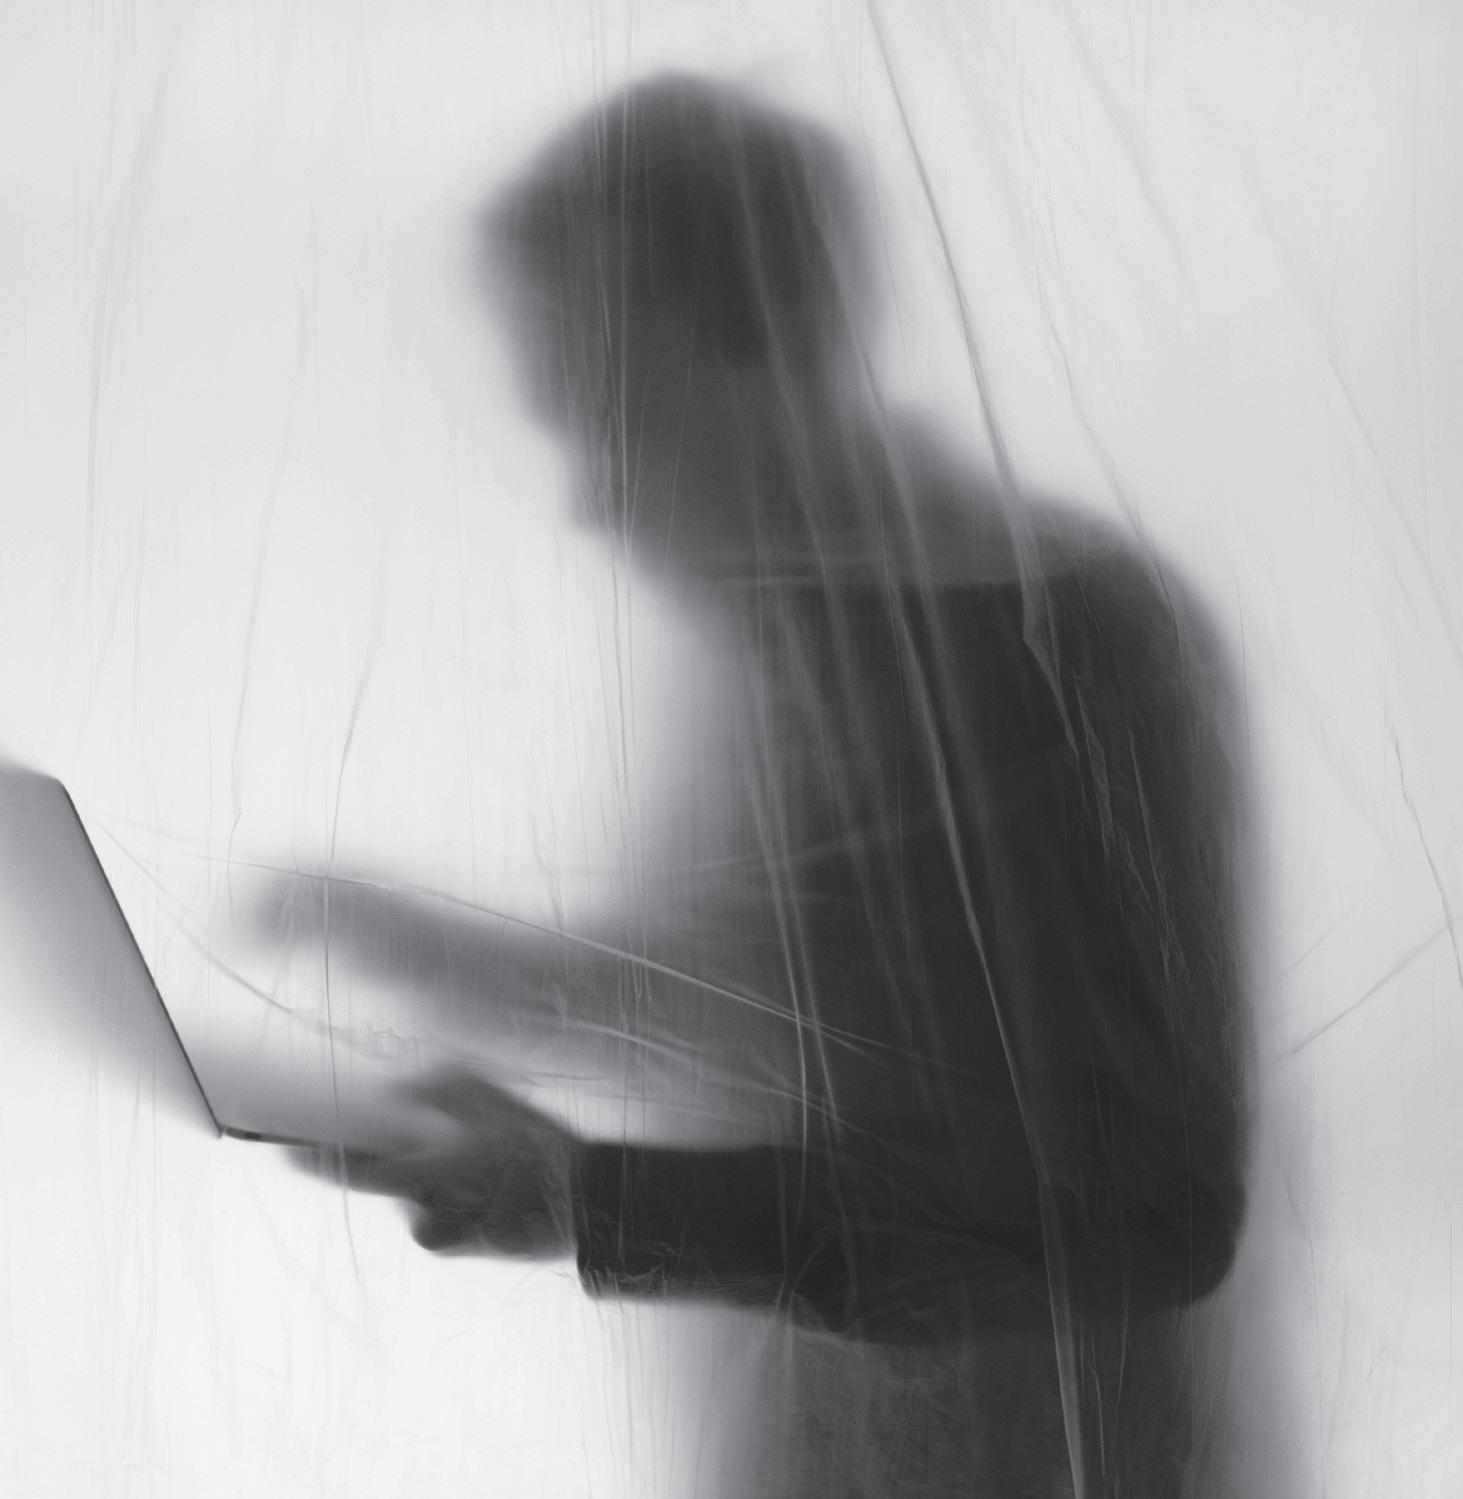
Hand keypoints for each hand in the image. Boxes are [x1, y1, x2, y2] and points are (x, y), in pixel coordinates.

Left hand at [291, 1066, 580, 1257]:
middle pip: (390, 1178)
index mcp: (432, 1174)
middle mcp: (426, 1211)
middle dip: (404, 1152)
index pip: (357, 1171)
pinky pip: (434, 1214)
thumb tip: (395, 1091)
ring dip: (431, 1173)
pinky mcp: (453, 1247)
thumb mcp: (496, 1101)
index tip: (283, 1150)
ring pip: (414, 1194)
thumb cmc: (540, 1151)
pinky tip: (487, 1184)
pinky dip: (448, 1194)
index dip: (315, 1161)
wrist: (586, 1210)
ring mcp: (439, 1235)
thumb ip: (440, 1087)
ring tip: (483, 1157)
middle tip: (442, 1131)